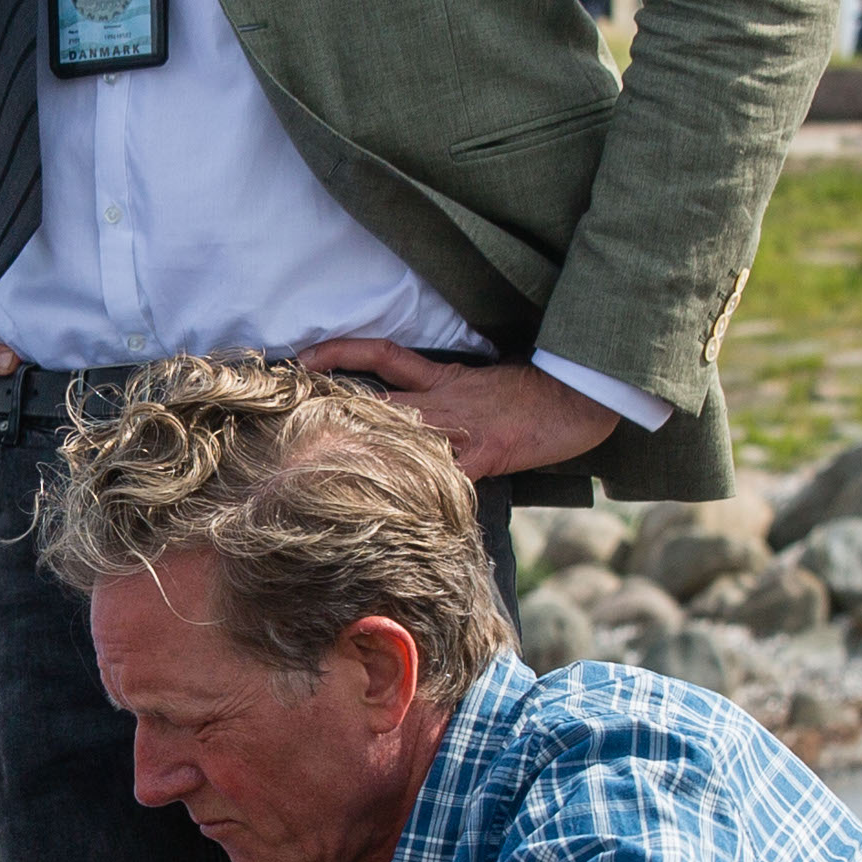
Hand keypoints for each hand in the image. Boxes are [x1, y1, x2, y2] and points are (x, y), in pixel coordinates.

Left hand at [297, 340, 613, 480]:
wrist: (578, 398)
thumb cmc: (534, 393)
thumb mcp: (481, 383)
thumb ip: (441, 391)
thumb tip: (401, 407)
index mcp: (440, 377)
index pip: (380, 355)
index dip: (339, 353)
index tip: (301, 359)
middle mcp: (440, 399)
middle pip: (374, 396)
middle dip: (329, 405)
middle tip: (283, 410)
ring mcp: (458, 427)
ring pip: (398, 430)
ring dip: (358, 444)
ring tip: (309, 456)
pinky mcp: (481, 454)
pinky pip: (440, 474)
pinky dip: (415, 488)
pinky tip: (382, 507)